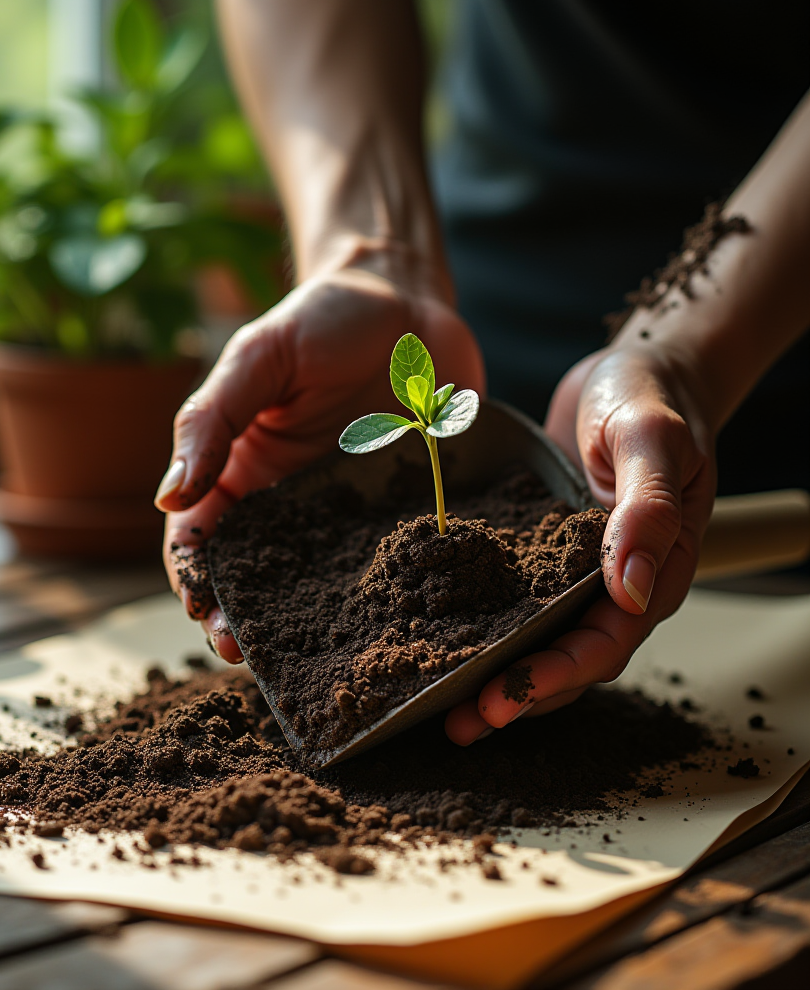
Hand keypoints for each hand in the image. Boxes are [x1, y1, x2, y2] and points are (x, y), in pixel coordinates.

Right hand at [156, 265, 483, 661]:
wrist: (407, 298)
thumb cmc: (322, 319)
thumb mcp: (258, 358)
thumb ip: (212, 421)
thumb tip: (168, 498)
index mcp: (242, 469)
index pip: (201, 538)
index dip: (195, 579)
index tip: (204, 613)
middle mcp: (291, 501)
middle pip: (258, 576)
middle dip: (246, 618)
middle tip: (254, 654)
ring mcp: (348, 511)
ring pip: (322, 582)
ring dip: (310, 622)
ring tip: (313, 654)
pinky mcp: (402, 510)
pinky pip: (391, 559)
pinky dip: (385, 594)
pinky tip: (391, 618)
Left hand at [445, 343, 716, 743]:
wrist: (629, 371)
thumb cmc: (650, 398)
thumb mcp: (652, 439)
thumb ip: (647, 509)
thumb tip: (627, 590)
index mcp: (654, 569)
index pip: (606, 641)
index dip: (557, 674)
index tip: (506, 696)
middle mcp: (613, 582)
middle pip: (567, 655)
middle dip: (517, 693)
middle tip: (463, 723)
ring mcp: (573, 570)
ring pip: (537, 636)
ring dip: (494, 671)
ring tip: (441, 704)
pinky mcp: (540, 552)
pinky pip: (512, 596)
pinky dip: (482, 622)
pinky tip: (439, 636)